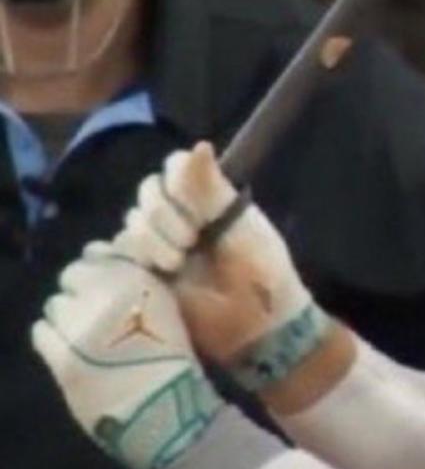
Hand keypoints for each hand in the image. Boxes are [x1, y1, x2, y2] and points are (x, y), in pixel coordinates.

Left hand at [31, 243, 221, 468]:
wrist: (168, 410)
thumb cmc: (177, 361)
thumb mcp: (168, 308)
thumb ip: (139, 283)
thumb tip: (109, 264)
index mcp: (138, 279)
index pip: (96, 255)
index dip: (99, 273)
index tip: (107, 290)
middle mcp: (107, 295)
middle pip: (72, 277)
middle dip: (80, 292)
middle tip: (94, 315)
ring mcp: (81, 326)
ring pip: (54, 305)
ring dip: (66, 316)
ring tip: (83, 335)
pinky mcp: (62, 357)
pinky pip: (41, 332)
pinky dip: (51, 336)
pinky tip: (68, 349)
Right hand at [115, 142, 327, 391]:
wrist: (257, 324)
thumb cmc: (261, 271)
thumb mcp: (242, 224)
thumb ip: (213, 188)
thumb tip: (199, 144)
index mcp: (208, 201)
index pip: (174, 169)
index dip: (177, 182)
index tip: (196, 207)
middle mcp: (181, 218)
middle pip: (148, 192)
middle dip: (166, 214)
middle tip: (192, 240)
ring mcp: (161, 245)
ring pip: (133, 222)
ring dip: (154, 240)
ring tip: (179, 264)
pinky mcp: (146, 274)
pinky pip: (120, 251)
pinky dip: (133, 255)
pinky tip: (157, 269)